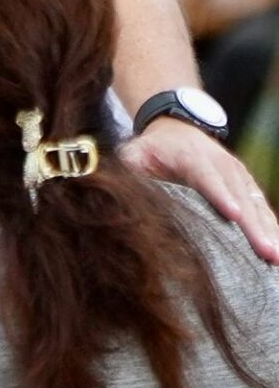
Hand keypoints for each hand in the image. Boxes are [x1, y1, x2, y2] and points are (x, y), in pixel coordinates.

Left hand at [121, 117, 278, 263]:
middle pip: (239, 196)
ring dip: (268, 231)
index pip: (207, 176)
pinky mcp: (247, 185)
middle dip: (254, 225)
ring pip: (256, 204)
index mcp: (192, 156)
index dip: (220, 195)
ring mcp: (238, 174)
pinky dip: (271, 227)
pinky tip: (277, 249)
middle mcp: (222, 164)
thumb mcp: (134, 153)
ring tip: (276, 258)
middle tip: (267, 252)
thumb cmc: (150, 148)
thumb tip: (123, 192)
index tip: (234, 214)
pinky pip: (262, 208)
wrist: (175, 129)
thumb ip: (130, 169)